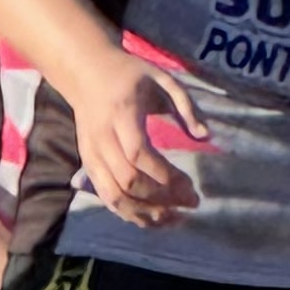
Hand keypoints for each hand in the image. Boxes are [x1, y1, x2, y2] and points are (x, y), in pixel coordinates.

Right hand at [68, 44, 210, 226]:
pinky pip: (105, 196)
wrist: (84, 70)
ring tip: (174, 219)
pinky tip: (152, 218)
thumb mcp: (161, 77)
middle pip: (128, 180)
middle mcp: (102, 137)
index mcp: (121, 113)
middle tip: (191, 202)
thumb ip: (185, 105)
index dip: (165, 175)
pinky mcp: (87, 163)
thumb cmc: (128, 73)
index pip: (139, 154)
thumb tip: (205, 136)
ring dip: (144, 213)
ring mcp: (91, 153)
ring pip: (114, 195)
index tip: (191, 186)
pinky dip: (128, 213)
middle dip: (162, 198)